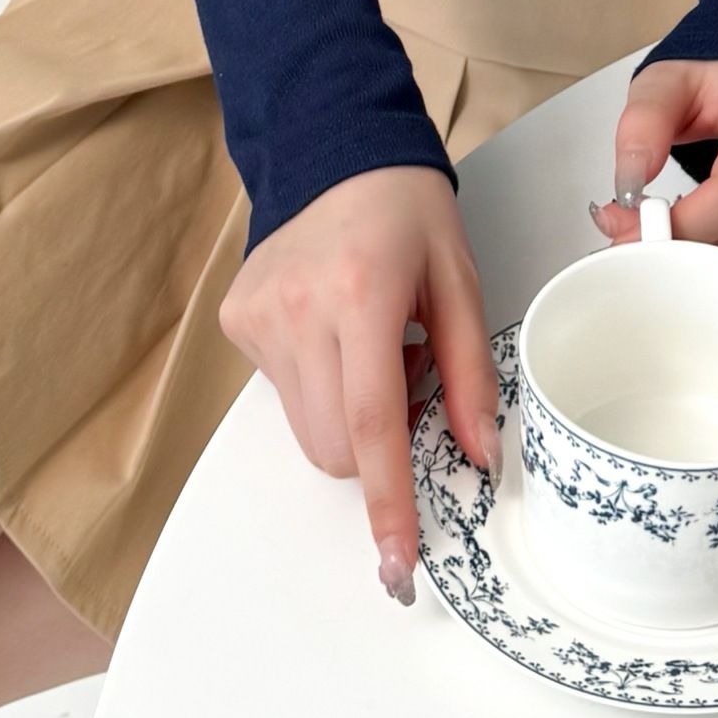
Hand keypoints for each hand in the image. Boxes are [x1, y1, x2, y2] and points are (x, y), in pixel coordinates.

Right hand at [218, 165, 500, 606]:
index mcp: (361, 293)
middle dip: (378, 447)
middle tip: (411, 378)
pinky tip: (335, 328)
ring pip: (306, 429)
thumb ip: (470, 374)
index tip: (396, 564)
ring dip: (347, 415)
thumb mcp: (460, 281)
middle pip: (335, 443)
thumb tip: (480, 456)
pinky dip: (317, 384)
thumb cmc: (408, 214)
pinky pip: (283, 393)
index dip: (388, 500)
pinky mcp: (236, 321)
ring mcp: (258, 316)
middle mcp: (298, 308)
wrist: (339, 154)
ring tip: (372, 346)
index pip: (371, 421)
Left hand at [590, 59, 717, 278]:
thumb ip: (641, 126)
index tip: (635, 234)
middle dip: (681, 247)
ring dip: (706, 261)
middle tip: (636, 235)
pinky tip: (713, 235)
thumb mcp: (663, 84)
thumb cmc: (715, 87)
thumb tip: (630, 186)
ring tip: (677, 225)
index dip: (684, 226)